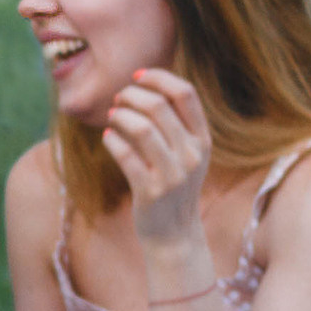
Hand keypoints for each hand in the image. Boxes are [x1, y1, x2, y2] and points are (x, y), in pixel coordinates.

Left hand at [102, 67, 210, 250]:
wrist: (174, 234)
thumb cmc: (174, 186)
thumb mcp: (187, 155)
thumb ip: (176, 124)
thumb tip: (146, 87)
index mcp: (203, 140)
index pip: (185, 94)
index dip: (158, 78)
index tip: (137, 76)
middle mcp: (192, 155)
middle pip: (158, 106)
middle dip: (132, 95)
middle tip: (118, 100)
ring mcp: (172, 175)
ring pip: (141, 128)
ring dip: (120, 116)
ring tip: (112, 117)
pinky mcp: (150, 192)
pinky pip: (125, 155)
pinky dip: (112, 140)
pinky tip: (107, 137)